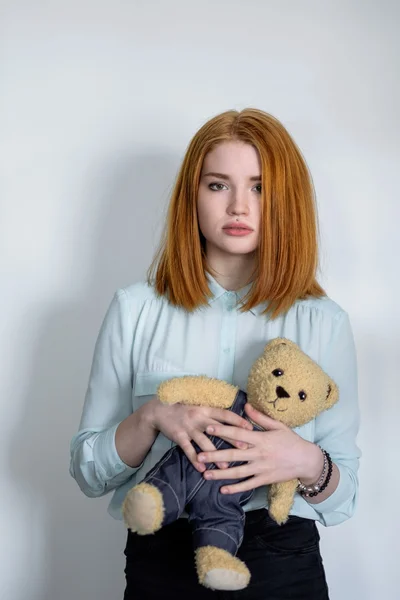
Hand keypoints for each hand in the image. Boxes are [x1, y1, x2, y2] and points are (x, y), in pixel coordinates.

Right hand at [148, 397, 252, 472]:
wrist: (159, 410)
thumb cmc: (182, 408)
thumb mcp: (198, 407)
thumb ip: (212, 413)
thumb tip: (231, 420)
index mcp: (205, 409)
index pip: (225, 414)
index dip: (238, 421)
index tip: (251, 428)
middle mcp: (198, 418)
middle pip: (219, 430)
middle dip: (233, 440)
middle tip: (245, 449)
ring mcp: (188, 428)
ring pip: (205, 443)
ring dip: (216, 455)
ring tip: (226, 467)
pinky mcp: (179, 436)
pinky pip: (188, 450)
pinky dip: (195, 460)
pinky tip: (202, 469)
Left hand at [197, 404, 322, 493]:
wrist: (307, 460)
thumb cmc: (291, 441)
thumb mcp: (278, 426)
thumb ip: (260, 417)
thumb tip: (245, 406)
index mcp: (261, 438)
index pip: (238, 433)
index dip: (222, 430)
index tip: (208, 428)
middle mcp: (259, 454)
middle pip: (233, 454)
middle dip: (215, 455)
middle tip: (198, 456)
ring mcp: (261, 468)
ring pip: (237, 472)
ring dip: (221, 474)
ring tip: (205, 474)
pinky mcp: (264, 479)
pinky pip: (247, 485)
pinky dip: (235, 488)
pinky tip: (222, 489)